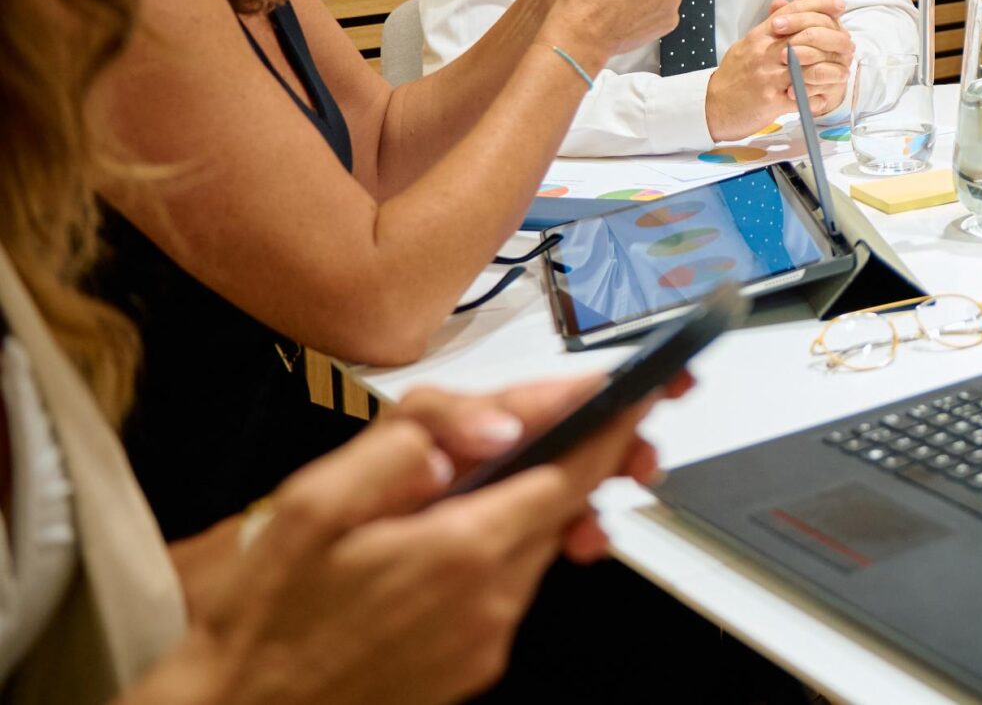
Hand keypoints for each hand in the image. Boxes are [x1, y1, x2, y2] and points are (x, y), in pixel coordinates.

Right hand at [151, 380, 655, 704]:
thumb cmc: (262, 616)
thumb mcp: (312, 506)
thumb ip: (404, 448)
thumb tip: (493, 422)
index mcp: (461, 550)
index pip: (573, 472)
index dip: (614, 423)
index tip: (648, 387)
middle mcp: (491, 601)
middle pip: (567, 508)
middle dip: (590, 456)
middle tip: (605, 415)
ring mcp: (486, 639)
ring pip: (537, 546)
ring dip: (539, 502)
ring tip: (507, 466)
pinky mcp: (472, 665)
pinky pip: (508, 588)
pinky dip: (506, 546)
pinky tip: (464, 530)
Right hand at [704, 0, 853, 138]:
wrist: (712, 105)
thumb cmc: (736, 74)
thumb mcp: (750, 43)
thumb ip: (771, 25)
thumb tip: (787, 2)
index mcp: (761, 35)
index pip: (795, 10)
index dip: (821, 3)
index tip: (840, 6)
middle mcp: (765, 52)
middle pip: (808, 35)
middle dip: (835, 39)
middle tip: (849, 46)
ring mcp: (768, 77)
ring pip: (811, 68)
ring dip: (832, 71)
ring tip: (842, 73)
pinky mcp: (771, 102)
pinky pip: (802, 98)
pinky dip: (817, 98)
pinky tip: (823, 98)